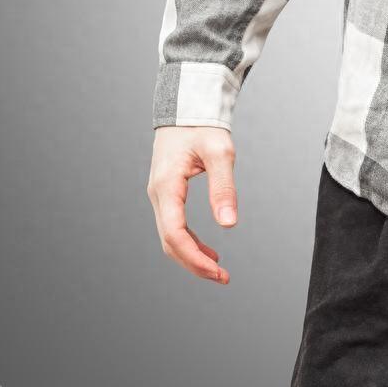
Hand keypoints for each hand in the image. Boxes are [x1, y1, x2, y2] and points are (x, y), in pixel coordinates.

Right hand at [147, 125, 236, 283]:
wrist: (187, 109)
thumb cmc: (202, 127)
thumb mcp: (220, 153)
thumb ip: (224, 188)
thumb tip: (229, 224)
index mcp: (166, 186)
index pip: (174, 233)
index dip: (194, 257)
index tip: (217, 271)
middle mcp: (158, 194)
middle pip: (169, 242)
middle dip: (194, 264)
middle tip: (223, 277)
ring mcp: (160, 196)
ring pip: (170, 237)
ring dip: (192, 256)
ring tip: (218, 270)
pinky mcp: (167, 194)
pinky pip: (174, 226)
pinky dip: (190, 243)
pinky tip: (209, 252)